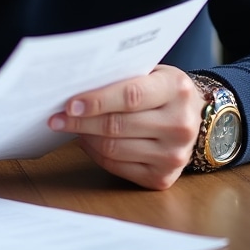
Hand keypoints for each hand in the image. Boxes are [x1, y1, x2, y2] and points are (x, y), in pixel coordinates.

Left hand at [48, 65, 206, 188]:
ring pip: (114, 148)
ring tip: (68, 125)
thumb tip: (75, 84)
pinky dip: (95, 153)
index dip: (96, 100)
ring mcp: (174, 155)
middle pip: (117, 125)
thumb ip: (122, 76)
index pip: (130, 96)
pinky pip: (117, 167)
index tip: (69, 104)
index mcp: (177, 90)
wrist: (195, 117)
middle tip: (55, 117)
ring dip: (85, 136)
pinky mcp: (163, 177)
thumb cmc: (161, 89)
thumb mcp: (151, 72)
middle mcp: (180, 125)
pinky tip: (86, 140)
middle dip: (80, 121)